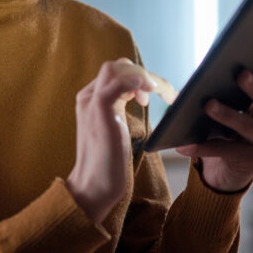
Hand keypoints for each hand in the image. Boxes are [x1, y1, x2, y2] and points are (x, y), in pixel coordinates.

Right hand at [66, 58, 173, 224]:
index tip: (152, 96)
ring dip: (146, 77)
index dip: (139, 78)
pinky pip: (116, 83)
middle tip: (164, 94)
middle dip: (145, 74)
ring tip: (160, 94)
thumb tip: (138, 95)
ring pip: (119, 69)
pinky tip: (150, 91)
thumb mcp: (115, 128)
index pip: (116, 72)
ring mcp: (93, 102)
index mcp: (92, 99)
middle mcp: (89, 96)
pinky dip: (135, 81)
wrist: (94, 185)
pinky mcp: (100, 110)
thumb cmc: (108, 162)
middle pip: (118, 66)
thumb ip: (119, 109)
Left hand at [175, 48, 252, 191]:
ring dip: (227, 113)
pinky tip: (182, 145)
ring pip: (246, 125)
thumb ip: (232, 93)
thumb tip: (209, 71)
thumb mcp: (235, 110)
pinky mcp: (251, 162)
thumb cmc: (229, 131)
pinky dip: (200, 147)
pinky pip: (222, 150)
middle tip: (240, 73)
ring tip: (208, 104)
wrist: (228, 170)